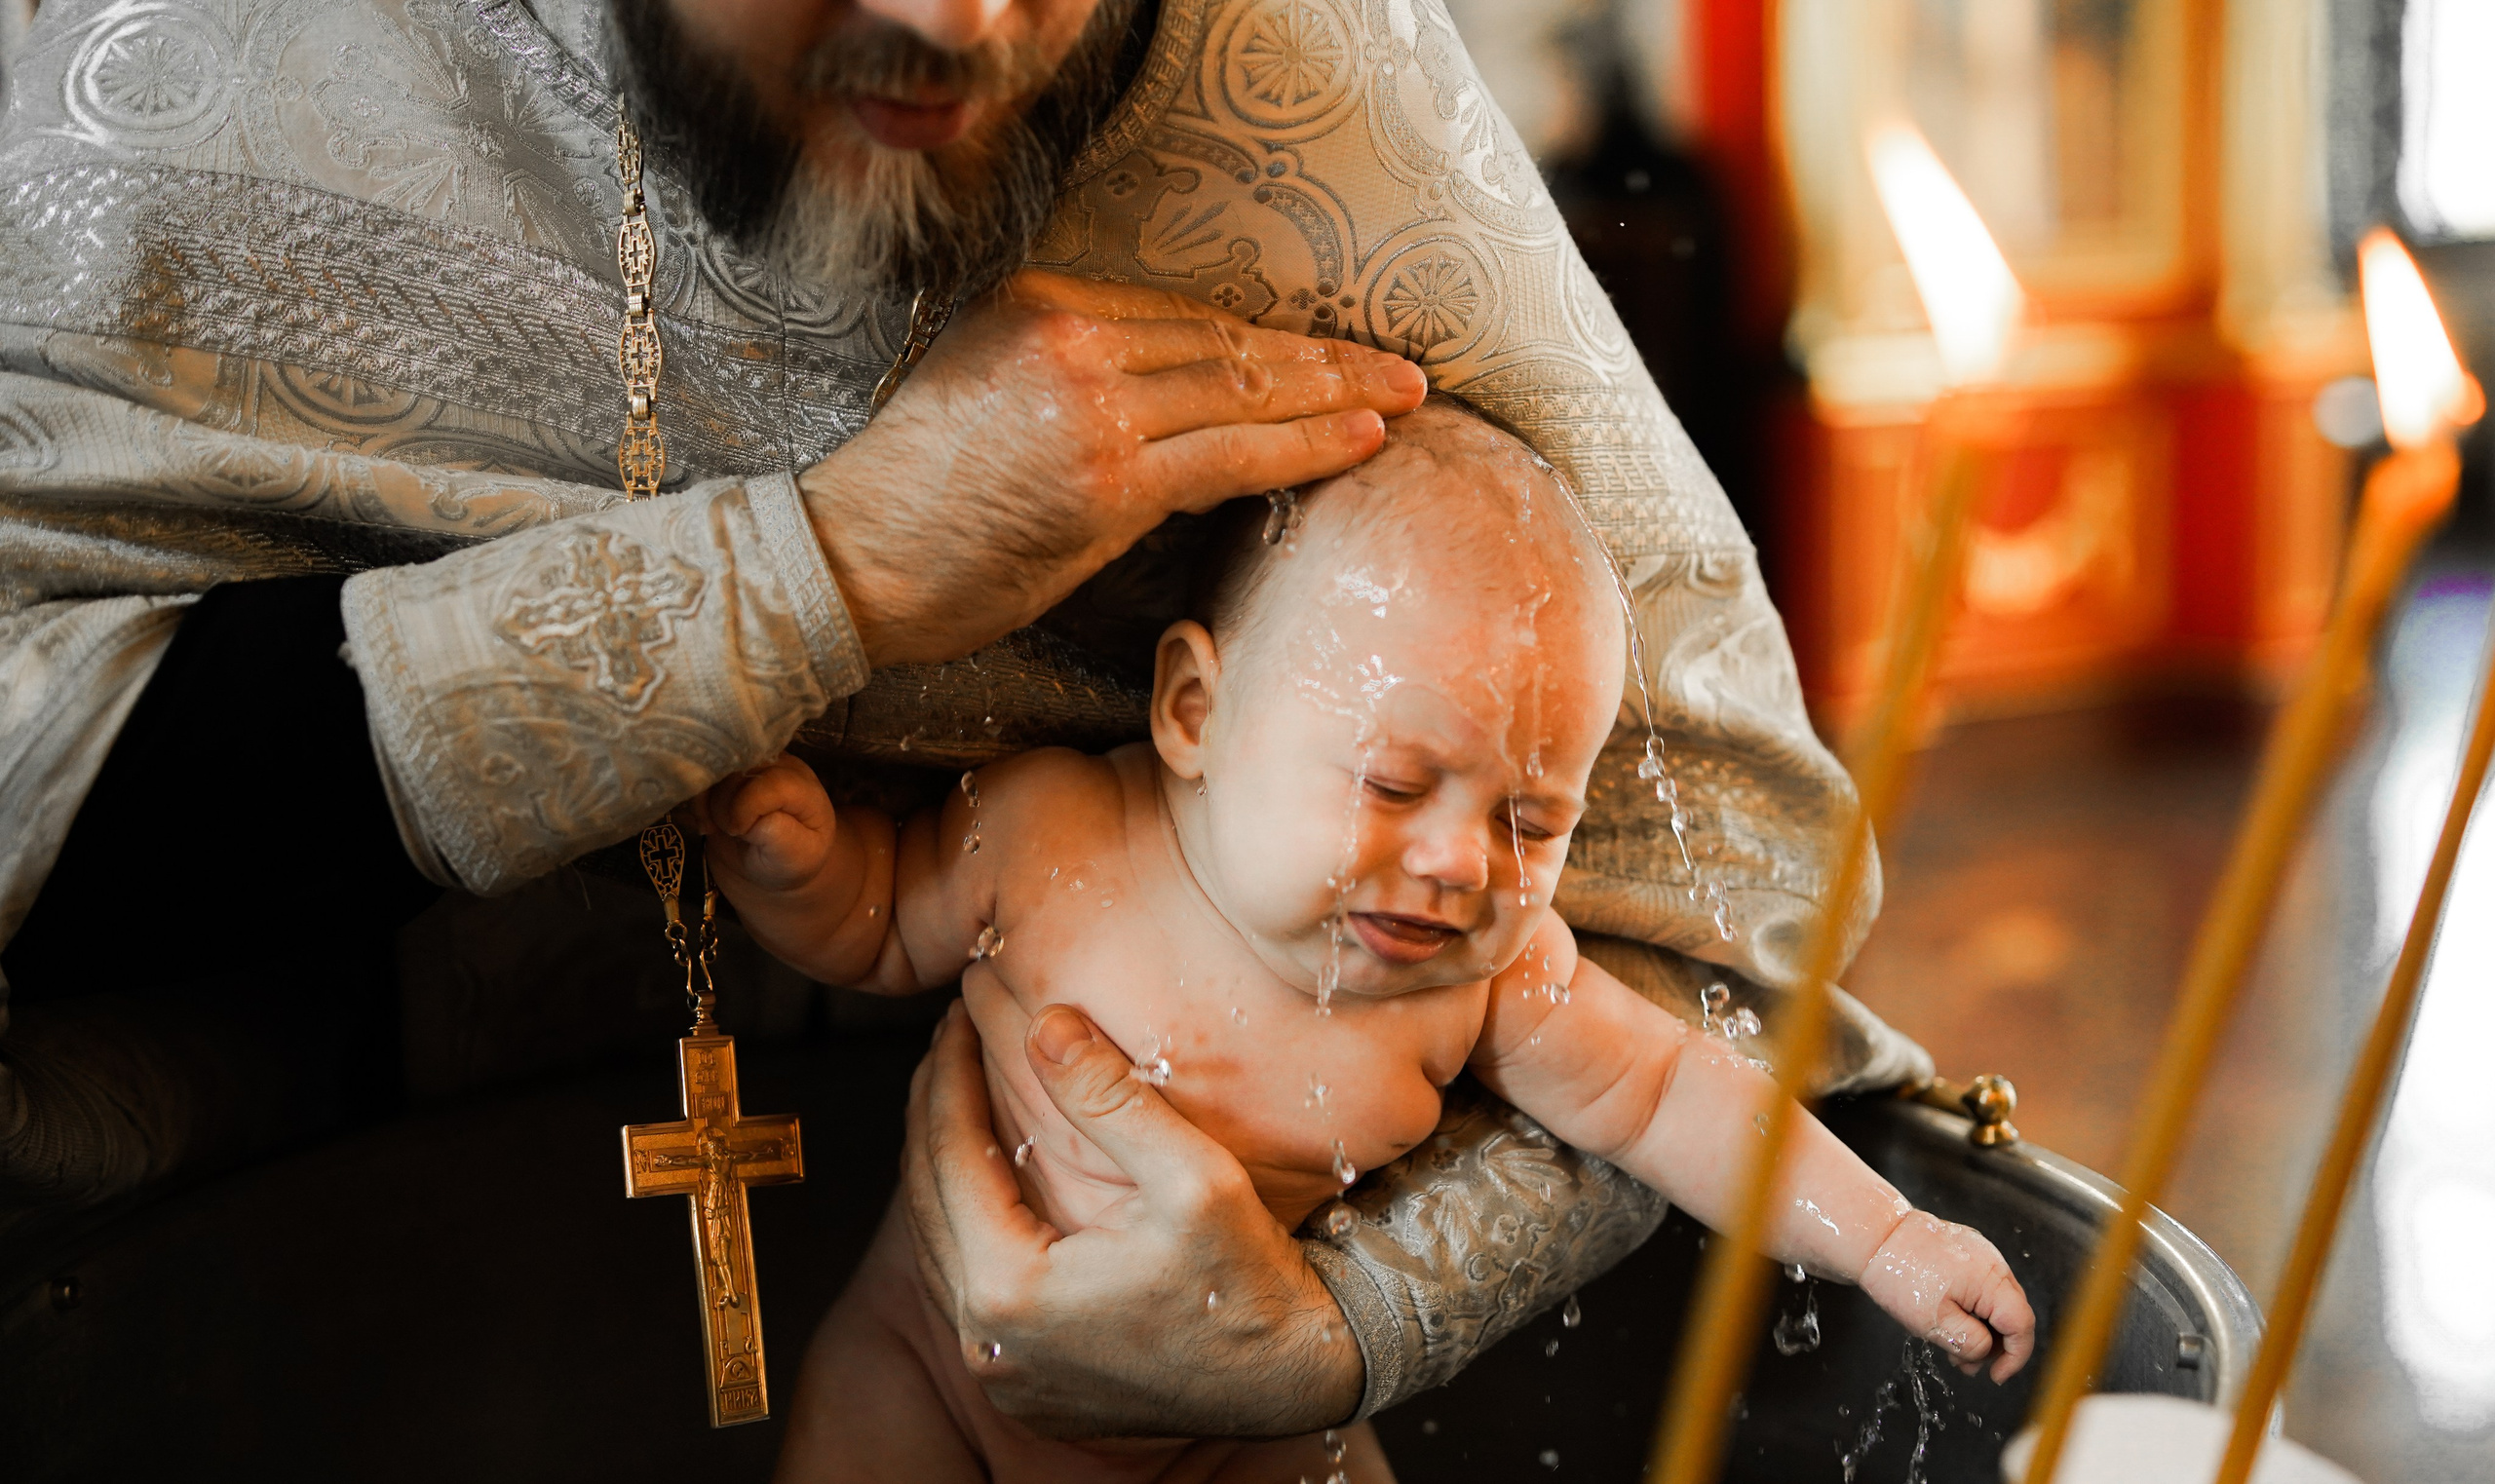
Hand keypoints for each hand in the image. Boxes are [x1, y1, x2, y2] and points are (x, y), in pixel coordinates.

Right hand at [692, 753, 834, 892]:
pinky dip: (698, 801)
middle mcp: (779, 767)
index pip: (770, 783)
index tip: (741, 833)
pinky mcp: (730, 772)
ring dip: (710, 805)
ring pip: (716, 771)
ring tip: (721, 829)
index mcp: (803, 788)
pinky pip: (703, 775)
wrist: (773, 862)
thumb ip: (781, 836)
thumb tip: (756, 819)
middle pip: (738, 772)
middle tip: (733, 833)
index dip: (747, 808)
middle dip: (726, 808)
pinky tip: (708, 824)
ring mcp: (753, 765)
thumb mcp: (795, 857)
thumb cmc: (790, 859)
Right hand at [802, 269, 1427, 666]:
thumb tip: (1178, 406)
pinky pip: (1234, 456)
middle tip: (1400, 365)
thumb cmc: (915, 498)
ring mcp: (1093, 407)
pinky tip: (1362, 438)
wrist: (846, 558)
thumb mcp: (989, 394)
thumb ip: (1078, 379)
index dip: (1269, 340)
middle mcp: (1072, 338)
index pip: (1185, 320)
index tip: (1328, 353)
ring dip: (1337, 395)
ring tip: (1404, 397)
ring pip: (1244, 392)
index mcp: (1042, 305)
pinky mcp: (1108, 480)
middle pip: (1228, 342)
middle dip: (1326, 358)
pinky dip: (1307, 445)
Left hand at [902, 1001, 1362, 1437]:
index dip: (951, 1070)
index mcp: (1009, 1289)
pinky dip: (964, 1222)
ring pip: (935, 1245)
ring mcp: (1000, 1372)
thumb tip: (1044, 1027)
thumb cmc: (1250, 1283)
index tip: (961, 1010)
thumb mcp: (1195, 1178)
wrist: (1292, 1378)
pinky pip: (962, 1288)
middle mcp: (985, 1341)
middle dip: (934, 1107)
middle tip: (950, 1039)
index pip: (949, 1151)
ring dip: (941, 1164)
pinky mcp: (1023, 1386)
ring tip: (960, 1094)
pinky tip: (987, 1177)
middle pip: (925, 1195)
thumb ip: (1111, 1099)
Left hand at [1858, 1211, 2035, 1381]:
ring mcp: (1980, 1253)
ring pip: (1996, 1301)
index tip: (1996, 1376)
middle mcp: (1993, 1262)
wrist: (1874, 1236)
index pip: (2022, 1325)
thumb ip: (1970, 1342)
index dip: (2015, 1357)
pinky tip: (1949, 1320)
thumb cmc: (1900, 1275)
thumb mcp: (1934, 1322)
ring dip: (1981, 1329)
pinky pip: (1981, 1285)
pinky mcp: (1966, 1250)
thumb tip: (1986, 1351)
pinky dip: (1972, 1308)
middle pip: (2012, 1314)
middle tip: (1966, 1366)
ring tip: (1952, 1346)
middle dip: (1994, 1347)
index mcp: (1990, 1279)